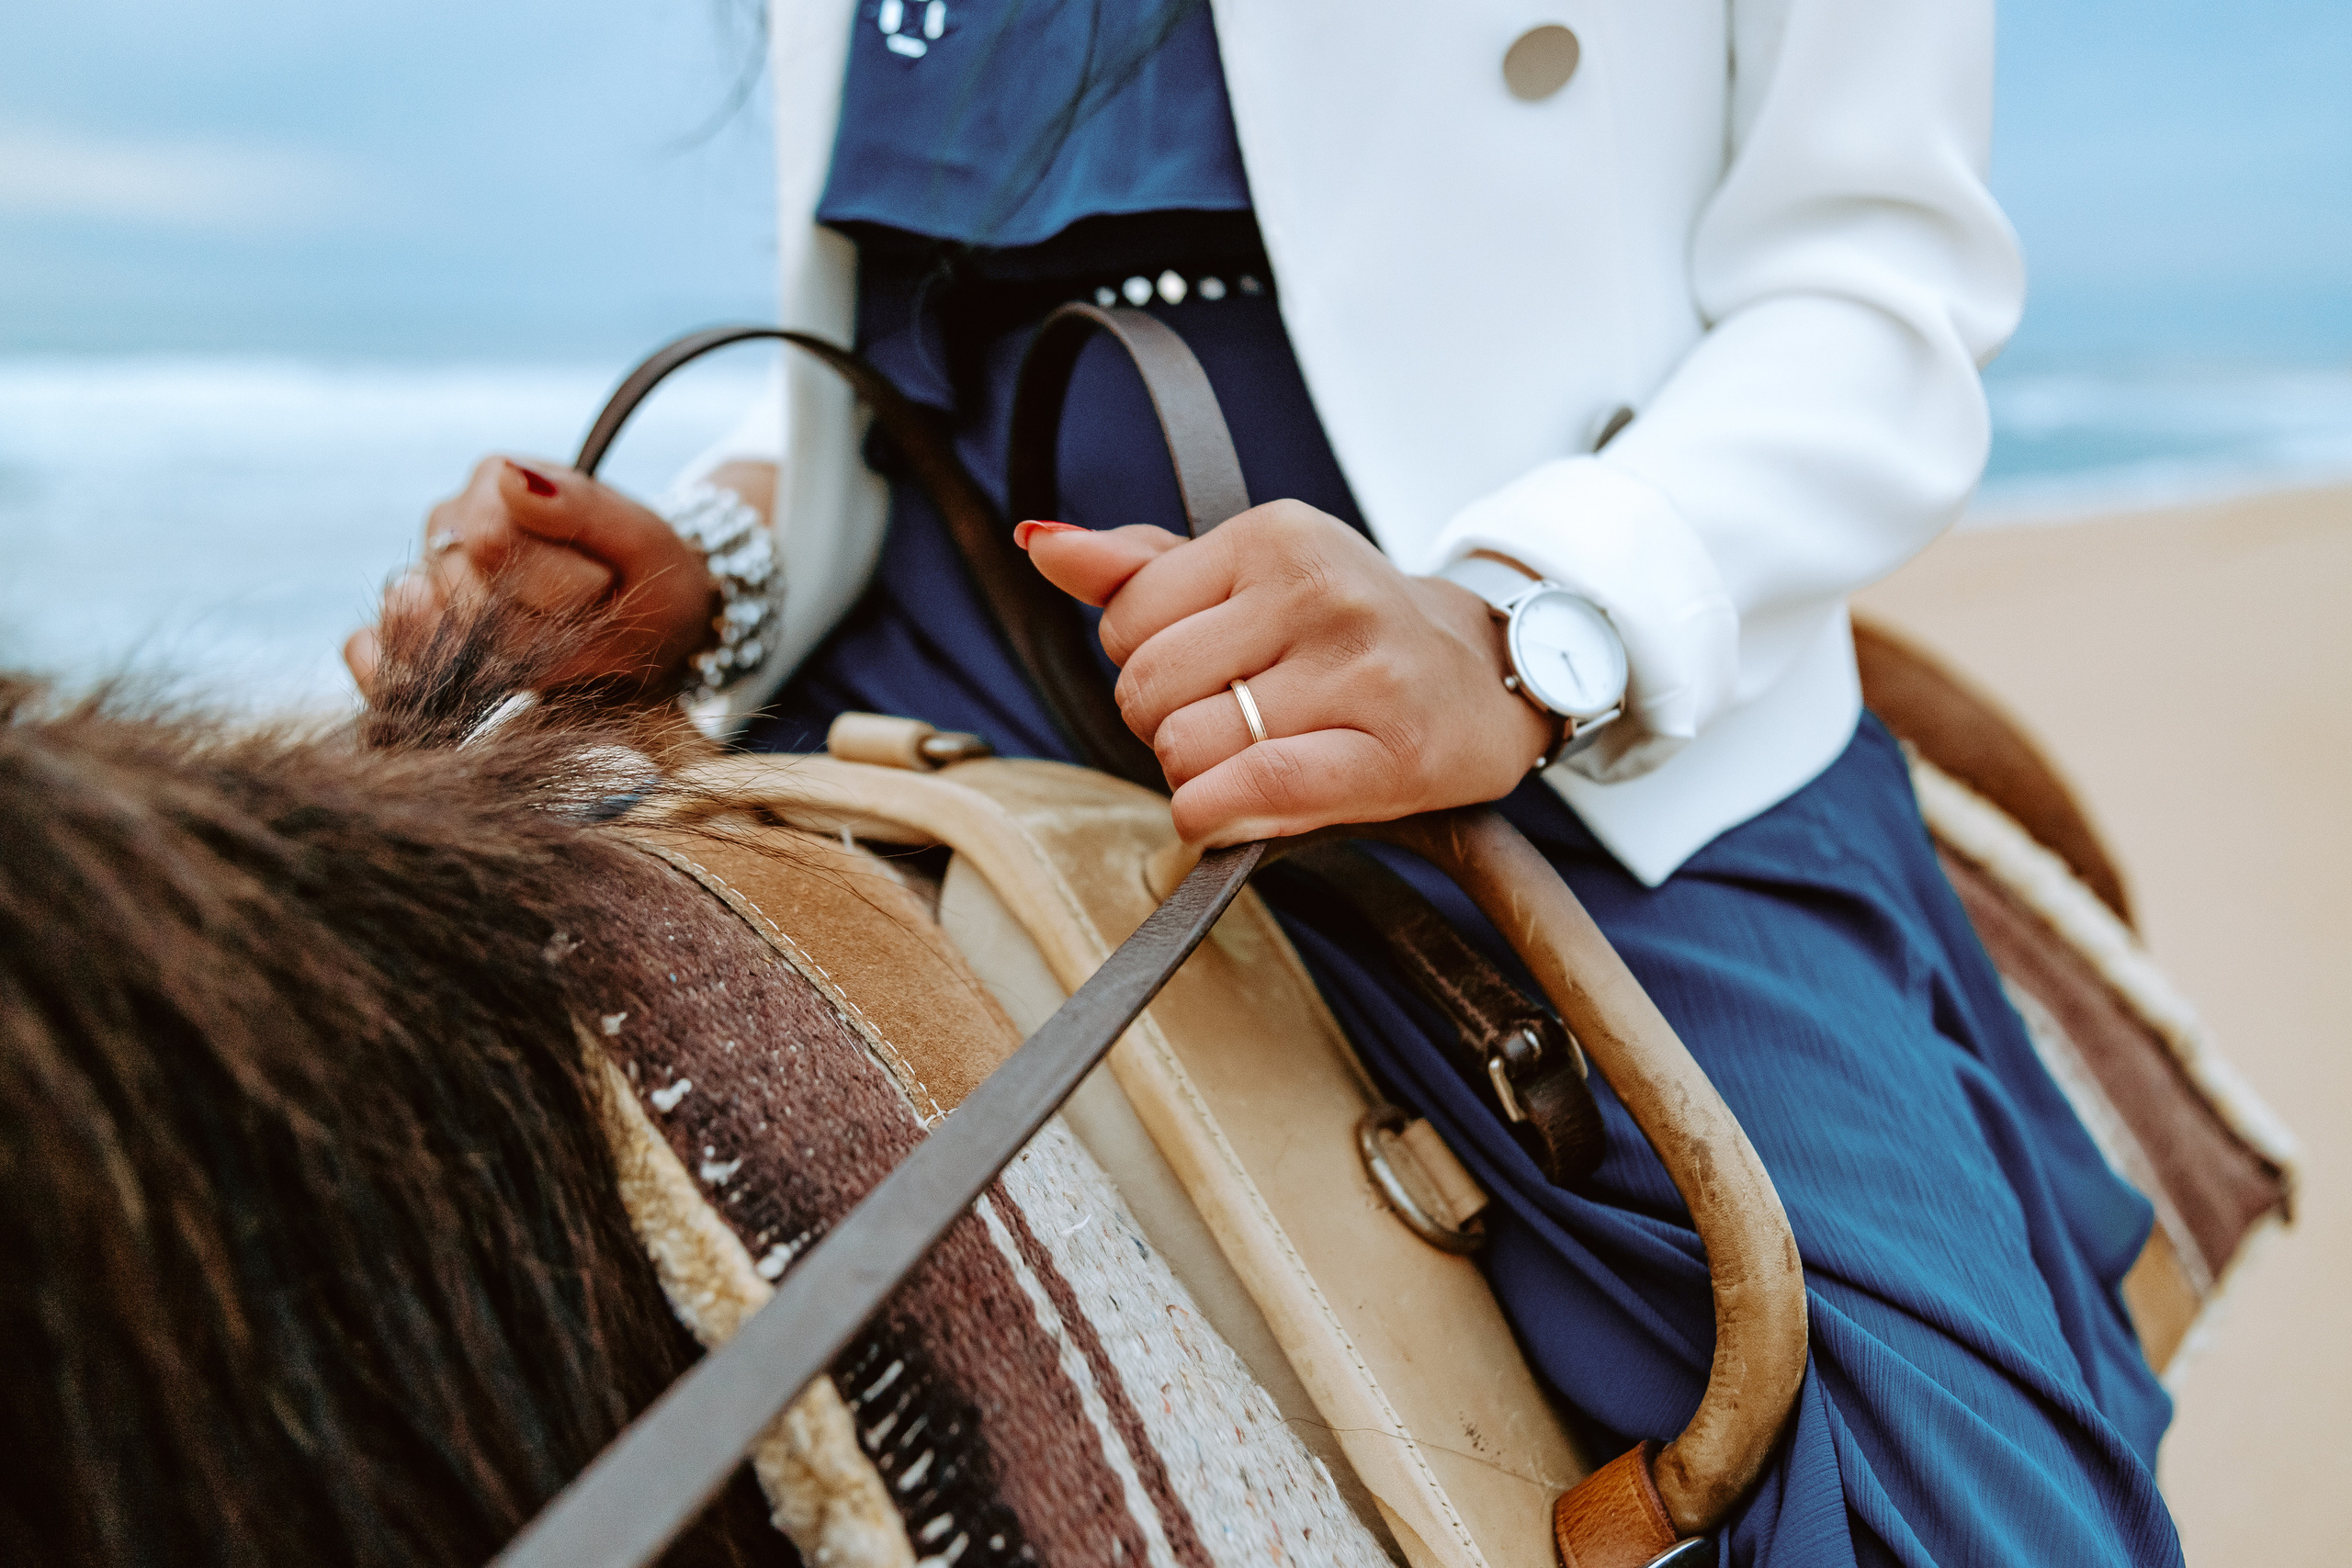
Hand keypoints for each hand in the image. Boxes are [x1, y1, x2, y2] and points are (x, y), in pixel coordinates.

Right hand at [344, 456, 740, 697]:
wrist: (653, 630)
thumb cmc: (649, 579)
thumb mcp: (643, 541)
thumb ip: (581, 508)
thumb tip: (510, 478)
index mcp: (496, 482)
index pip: (491, 540)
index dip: (555, 583)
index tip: (604, 586)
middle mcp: (446, 524)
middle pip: (460, 592)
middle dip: (536, 625)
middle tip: (583, 623)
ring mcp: (419, 580)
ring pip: (422, 627)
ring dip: (494, 658)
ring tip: (546, 651)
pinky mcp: (404, 638)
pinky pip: (370, 653)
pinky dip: (398, 676)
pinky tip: (442, 689)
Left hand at [1018, 502, 1554, 844]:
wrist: (1488, 676)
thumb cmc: (1351, 634)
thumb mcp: (1251, 579)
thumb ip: (1142, 567)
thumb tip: (1039, 546)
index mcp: (1275, 535)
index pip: (1128, 618)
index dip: (1144, 664)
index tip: (1202, 672)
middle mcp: (1318, 589)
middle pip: (1148, 688)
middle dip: (1165, 724)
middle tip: (1227, 724)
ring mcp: (1361, 668)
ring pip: (1189, 747)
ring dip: (1197, 776)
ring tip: (1249, 760)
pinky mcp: (1391, 749)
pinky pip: (1256, 790)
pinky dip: (1213, 815)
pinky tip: (1223, 812)